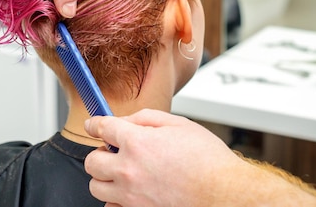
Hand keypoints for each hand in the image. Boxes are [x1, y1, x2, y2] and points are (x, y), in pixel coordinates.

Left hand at [84, 109, 248, 206]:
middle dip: (100, 152)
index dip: (96, 123)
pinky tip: (130, 190)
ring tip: (121, 171)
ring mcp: (131, 195)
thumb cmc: (207, 160)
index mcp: (137, 143)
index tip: (94, 124)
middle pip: (92, 161)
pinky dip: (115, 199)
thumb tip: (127, 121)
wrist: (223, 193)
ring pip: (96, 187)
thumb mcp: (180, 124)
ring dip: (104, 176)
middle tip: (114, 150)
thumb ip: (148, 118)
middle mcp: (128, 170)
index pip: (102, 128)